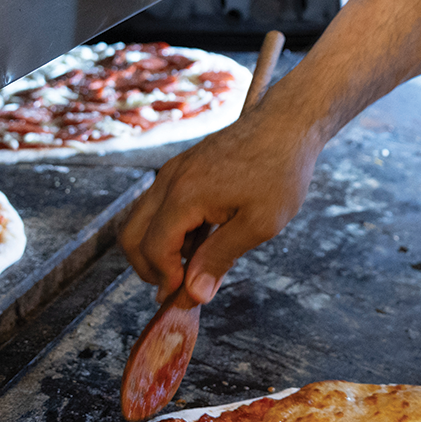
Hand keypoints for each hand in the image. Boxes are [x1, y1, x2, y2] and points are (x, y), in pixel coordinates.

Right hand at [115, 110, 318, 306]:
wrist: (288, 123)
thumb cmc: (280, 170)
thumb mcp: (259, 224)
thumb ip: (220, 258)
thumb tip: (193, 294)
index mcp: (185, 195)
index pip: (154, 249)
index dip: (165, 280)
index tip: (185, 298)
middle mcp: (170, 180)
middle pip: (132, 236)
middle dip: (148, 268)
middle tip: (178, 287)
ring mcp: (173, 171)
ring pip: (142, 220)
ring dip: (159, 249)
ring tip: (198, 262)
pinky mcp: (182, 168)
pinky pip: (159, 205)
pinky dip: (170, 229)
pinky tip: (203, 238)